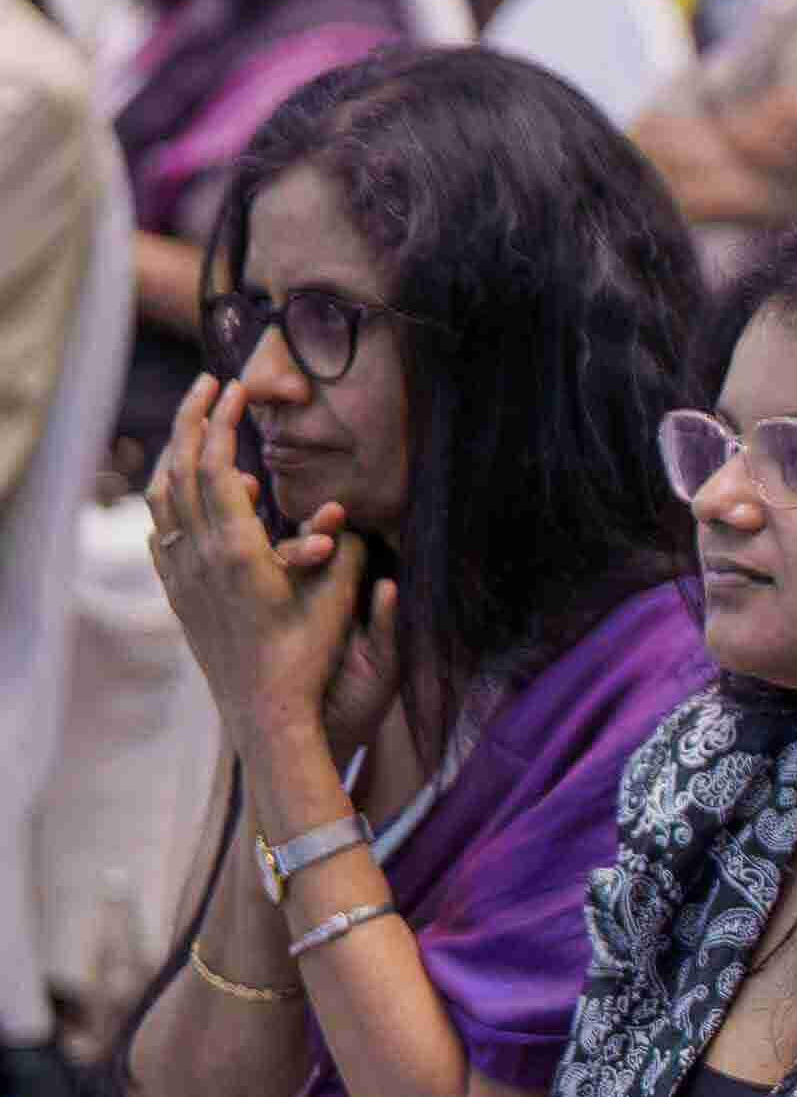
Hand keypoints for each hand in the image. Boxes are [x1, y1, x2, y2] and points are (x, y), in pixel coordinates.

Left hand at [147, 375, 385, 757]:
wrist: (265, 710)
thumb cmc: (308, 656)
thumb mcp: (335, 596)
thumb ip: (335, 547)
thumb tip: (337, 513)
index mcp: (234, 548)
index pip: (214, 464)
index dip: (222, 420)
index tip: (237, 388)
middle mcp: (197, 556)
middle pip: (179, 469)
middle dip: (192, 419)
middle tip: (209, 386)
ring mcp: (181, 575)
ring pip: (160, 497)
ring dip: (175, 455)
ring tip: (195, 431)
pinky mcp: (178, 594)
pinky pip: (158, 531)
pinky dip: (167, 498)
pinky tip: (181, 497)